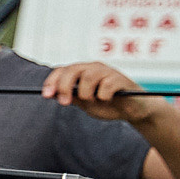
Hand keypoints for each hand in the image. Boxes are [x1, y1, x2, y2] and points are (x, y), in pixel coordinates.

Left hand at [42, 61, 156, 121]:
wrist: (133, 110)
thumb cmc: (108, 105)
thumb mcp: (85, 103)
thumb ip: (71, 97)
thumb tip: (50, 94)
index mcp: (82, 72)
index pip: (62, 70)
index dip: (52, 81)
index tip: (46, 95)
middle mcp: (93, 68)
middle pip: (72, 70)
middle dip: (64, 87)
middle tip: (64, 102)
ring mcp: (108, 71)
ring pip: (88, 77)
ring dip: (86, 93)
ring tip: (93, 101)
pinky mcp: (121, 79)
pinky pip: (106, 86)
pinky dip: (103, 96)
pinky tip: (108, 99)